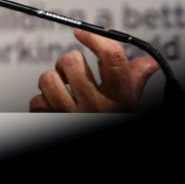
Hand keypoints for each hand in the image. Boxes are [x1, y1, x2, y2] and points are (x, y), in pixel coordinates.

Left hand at [29, 28, 158, 112]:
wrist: (89, 150)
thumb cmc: (112, 120)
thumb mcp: (129, 106)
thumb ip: (134, 80)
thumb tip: (148, 61)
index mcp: (120, 98)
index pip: (112, 58)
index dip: (95, 39)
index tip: (82, 32)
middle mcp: (96, 106)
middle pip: (73, 62)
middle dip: (70, 63)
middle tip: (75, 73)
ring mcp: (71, 115)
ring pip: (48, 77)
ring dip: (53, 80)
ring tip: (64, 90)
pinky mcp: (50, 122)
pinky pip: (37, 100)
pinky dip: (42, 102)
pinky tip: (55, 108)